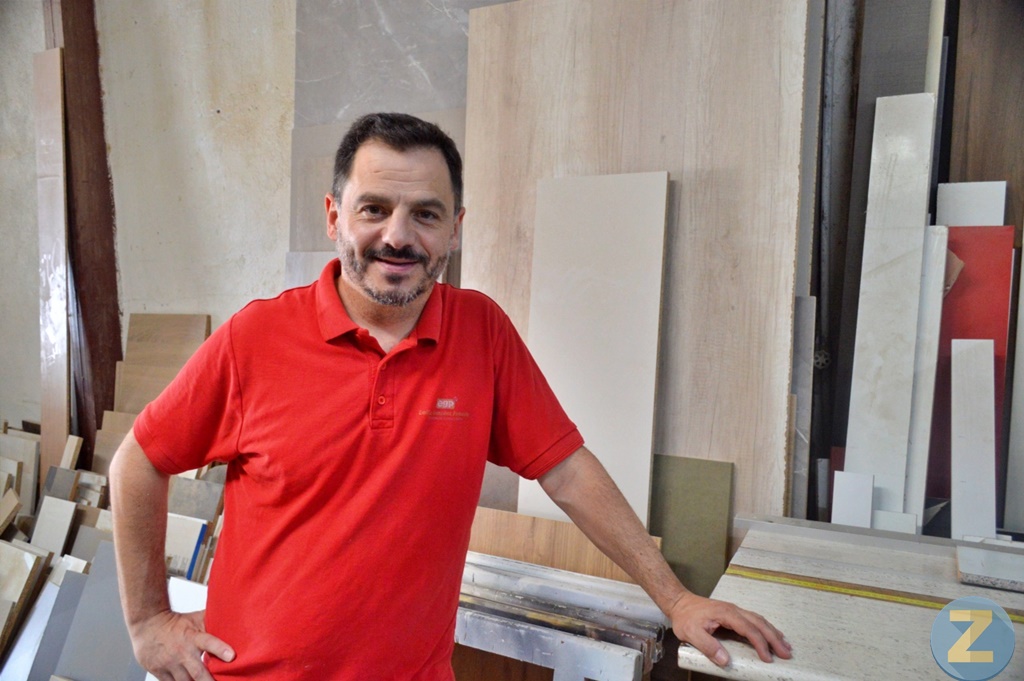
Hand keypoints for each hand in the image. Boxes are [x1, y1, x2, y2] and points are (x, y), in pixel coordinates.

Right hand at [128, 609, 234, 680]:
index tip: (231, 656)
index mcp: (193, 637)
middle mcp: (181, 652)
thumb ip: (212, 623)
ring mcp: (169, 664)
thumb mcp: (195, 619)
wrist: (147, 625)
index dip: (220, 649)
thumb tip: (233, 618)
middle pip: (198, 672)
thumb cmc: (175, 623)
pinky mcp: (159, 672)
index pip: (208, 642)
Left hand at [669, 593, 790, 667]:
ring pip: (759, 620)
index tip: (767, 658)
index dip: (760, 644)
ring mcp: (734, 610)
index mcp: (726, 613)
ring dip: (773, 633)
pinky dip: (765, 628)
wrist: (679, 602)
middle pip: (759, 623)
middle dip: (774, 639)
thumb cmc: (685, 617)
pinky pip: (754, 620)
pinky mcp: (733, 614)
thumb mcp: (691, 633)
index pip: (749, 629)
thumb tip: (725, 660)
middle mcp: (734, 610)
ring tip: (785, 646)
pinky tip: (770, 635)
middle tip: (787, 654)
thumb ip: (708, 646)